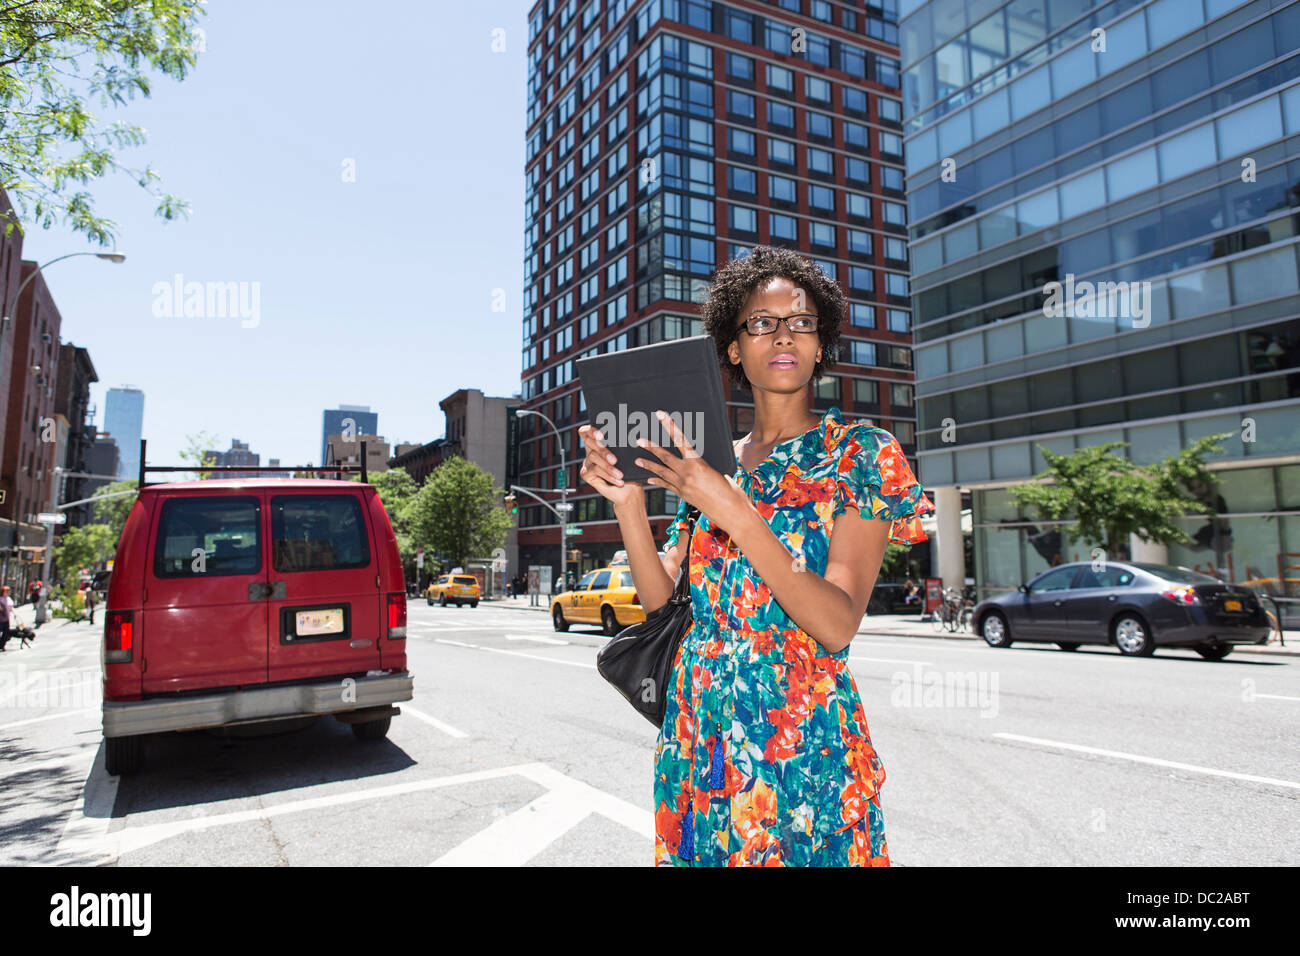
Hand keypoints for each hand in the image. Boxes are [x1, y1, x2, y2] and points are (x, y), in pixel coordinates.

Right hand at [577, 423, 642, 507]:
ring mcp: (588, 462)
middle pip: (589, 442)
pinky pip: (595, 470)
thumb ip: (623, 446)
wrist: (629, 491)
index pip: (587, 431)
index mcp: (599, 443)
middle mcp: (591, 451)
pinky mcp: (586, 474)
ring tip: (620, 475)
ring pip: (593, 457)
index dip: (590, 430)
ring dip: (608, 467)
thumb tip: (629, 435)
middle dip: (602, 450)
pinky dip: (608, 476)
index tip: (600, 435)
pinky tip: (618, 480)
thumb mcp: (628, 458)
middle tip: (615, 460)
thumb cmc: (630, 472)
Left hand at [634, 409, 751, 531]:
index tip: (661, 416)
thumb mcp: (719, 469)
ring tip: (637, 460)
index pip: (680, 440)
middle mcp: (687, 474)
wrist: (731, 511)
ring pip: (662, 472)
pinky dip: (658, 481)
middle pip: (665, 457)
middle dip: (651, 448)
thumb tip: (696, 458)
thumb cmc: (731, 489)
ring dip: (649, 465)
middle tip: (638, 441)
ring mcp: (683, 486)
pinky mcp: (683, 495)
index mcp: (698, 463)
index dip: (670, 427)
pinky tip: (649, 479)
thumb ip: (704, 463)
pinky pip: (667, 485)